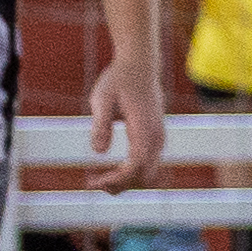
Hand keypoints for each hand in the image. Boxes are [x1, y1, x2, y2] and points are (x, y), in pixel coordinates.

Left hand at [87, 56, 165, 189]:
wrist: (140, 65)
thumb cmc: (118, 80)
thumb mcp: (102, 99)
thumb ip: (100, 125)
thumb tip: (98, 152)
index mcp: (144, 129)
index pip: (135, 166)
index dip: (116, 179)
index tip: (93, 182)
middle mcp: (156, 137)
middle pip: (145, 176)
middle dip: (120, 185)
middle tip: (93, 183)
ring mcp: (158, 139)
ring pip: (149, 173)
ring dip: (126, 182)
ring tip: (100, 181)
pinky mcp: (155, 138)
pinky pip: (148, 165)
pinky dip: (132, 173)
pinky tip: (112, 171)